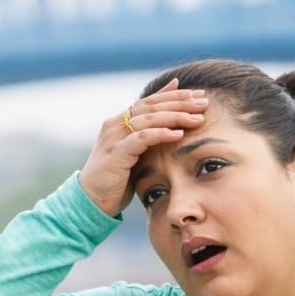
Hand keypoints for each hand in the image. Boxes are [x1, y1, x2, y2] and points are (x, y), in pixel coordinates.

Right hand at [76, 82, 209, 216]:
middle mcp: (115, 124)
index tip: (199, 95)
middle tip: (204, 102)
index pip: (151, 101)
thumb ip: (149, 136)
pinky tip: (178, 134)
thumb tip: (171, 123)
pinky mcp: (115, 153)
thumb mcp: (135, 154)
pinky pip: (141, 138)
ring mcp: (113, 137)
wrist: (90, 201)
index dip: (176, 96)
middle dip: (180, 103)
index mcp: (120, 121)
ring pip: (148, 118)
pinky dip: (160, 134)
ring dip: (175, 117)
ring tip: (197, 118)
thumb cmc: (116, 178)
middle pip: (152, 106)